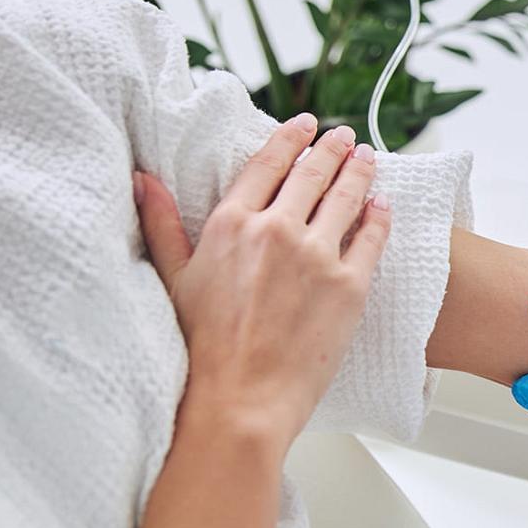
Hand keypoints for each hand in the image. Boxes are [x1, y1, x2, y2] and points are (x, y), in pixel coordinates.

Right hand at [135, 115, 391, 444]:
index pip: (267, 164)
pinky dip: (380, 215)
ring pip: (347, 197)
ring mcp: (316, 256)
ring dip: (359, 171)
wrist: (238, 401)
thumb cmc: (199, 348)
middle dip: (331, 149)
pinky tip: (383, 204)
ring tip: (367, 157)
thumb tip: (144, 178)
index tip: (305, 125)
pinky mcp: (350, 285)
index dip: (289, 140)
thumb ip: (162, 223)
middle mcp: (276, 230)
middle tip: (344, 135)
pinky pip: (372, 238)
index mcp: (231, 224)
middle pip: (313, 174)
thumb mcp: (171, 279)